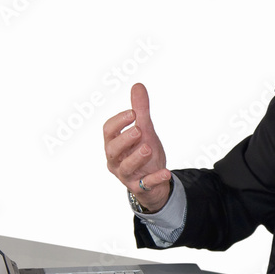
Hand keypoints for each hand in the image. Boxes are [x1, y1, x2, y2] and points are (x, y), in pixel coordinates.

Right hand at [103, 83, 171, 212]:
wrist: (154, 181)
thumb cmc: (143, 154)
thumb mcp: (144, 131)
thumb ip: (140, 111)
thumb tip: (138, 86)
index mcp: (114, 144)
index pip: (108, 131)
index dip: (118, 122)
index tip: (133, 113)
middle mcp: (116, 160)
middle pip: (112, 150)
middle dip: (124, 139)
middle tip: (139, 130)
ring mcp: (127, 175)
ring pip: (126, 168)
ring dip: (136, 158)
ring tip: (148, 148)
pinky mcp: (140, 187)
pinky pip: (146, 184)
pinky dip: (155, 178)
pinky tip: (166, 172)